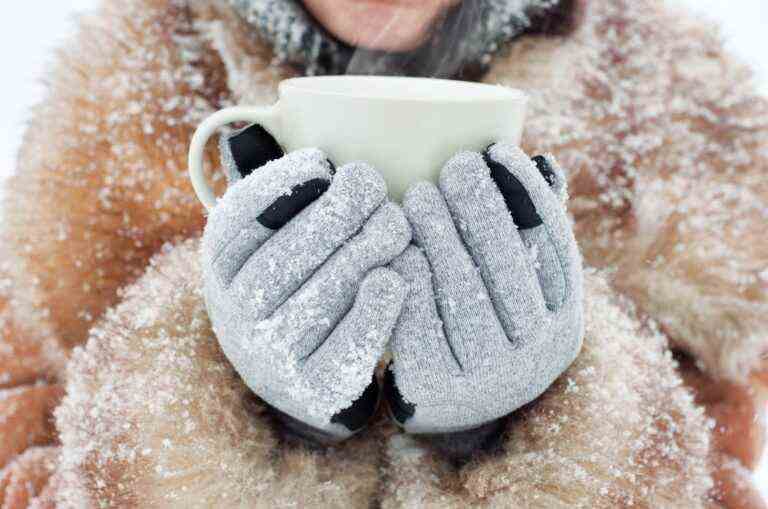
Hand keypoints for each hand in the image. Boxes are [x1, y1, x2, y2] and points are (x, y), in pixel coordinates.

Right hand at [203, 126, 410, 440]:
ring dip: (365, 251)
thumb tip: (252, 127)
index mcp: (221, 269)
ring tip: (396, 223)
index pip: (238, 222)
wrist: (298, 370)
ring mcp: (270, 357)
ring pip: (323, 296)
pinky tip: (395, 278)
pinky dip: (375, 310)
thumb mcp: (270, 240)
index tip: (322, 162)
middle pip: (286, 255)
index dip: (280, 185)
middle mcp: (235, 314)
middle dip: (336, 211)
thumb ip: (269, 194)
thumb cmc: (295, 280)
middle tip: (373, 183)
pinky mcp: (313, 388)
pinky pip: (347, 346)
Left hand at [385, 143, 583, 434]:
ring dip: (439, 233)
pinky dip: (407, 275)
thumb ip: (532, 231)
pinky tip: (396, 245)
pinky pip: (419, 318)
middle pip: (507, 265)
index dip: (526, 193)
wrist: (449, 403)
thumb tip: (545, 162)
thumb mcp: (519, 287)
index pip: (553, 246)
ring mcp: (491, 378)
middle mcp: (539, 355)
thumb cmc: (484, 322)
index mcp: (565, 321)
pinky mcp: (439, 388)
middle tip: (453, 165)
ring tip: (416, 193)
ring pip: (462, 289)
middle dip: (480, 207)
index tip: (497, 149)